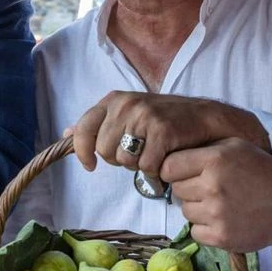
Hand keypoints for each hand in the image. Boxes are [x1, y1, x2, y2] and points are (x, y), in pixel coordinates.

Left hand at [69, 91, 270, 178]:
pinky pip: (147, 167)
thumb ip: (98, 123)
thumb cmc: (165, 121)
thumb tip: (66, 133)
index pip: (84, 128)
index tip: (90, 165)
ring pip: (125, 161)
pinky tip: (166, 159)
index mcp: (114, 99)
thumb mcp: (128, 114)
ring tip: (154, 152)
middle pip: (105, 151)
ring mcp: (144, 116)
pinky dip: (156, 171)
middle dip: (120, 159)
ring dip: (138, 165)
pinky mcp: (162, 131)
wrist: (205, 119)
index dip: (82, 151)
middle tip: (140, 151)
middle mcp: (126, 104)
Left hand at [161, 138, 271, 252]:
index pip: (169, 167)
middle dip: (189, 189)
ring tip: (220, 204)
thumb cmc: (263, 172)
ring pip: (185, 211)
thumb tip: (172, 156)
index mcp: (214, 160)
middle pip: (177, 190)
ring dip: (198, 209)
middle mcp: (212, 186)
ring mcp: (216, 214)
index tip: (183, 173)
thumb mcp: (236, 146)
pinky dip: (205, 228)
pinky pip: (195, 232)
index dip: (174, 170)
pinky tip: (223, 220)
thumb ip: (204, 148)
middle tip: (210, 189)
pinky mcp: (220, 237)